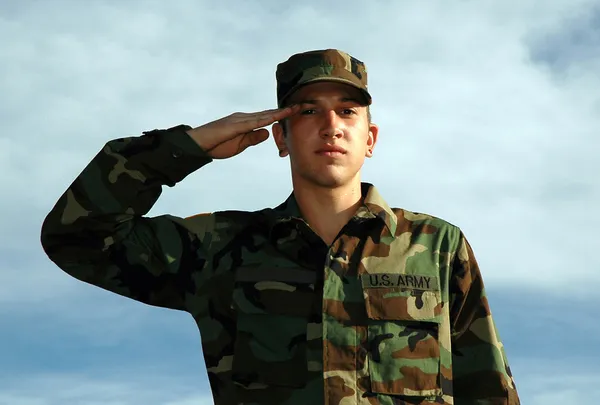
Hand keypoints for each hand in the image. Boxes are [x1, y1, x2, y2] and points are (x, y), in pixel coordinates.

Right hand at [186, 105, 300, 158]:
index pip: (268, 118)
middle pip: (269, 113)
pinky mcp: (234, 125)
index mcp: (246, 122)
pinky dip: (266, 119)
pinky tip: (276, 116)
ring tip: (294, 108)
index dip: (282, 115)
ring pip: (264, 115)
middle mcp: (244, 117)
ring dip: (279, 112)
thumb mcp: (240, 145)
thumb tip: (267, 133)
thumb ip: (253, 138)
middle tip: (302, 105)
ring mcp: (239, 119)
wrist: (198, 145)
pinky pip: (253, 121)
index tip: (296, 112)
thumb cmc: (216, 145)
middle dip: (286, 110)